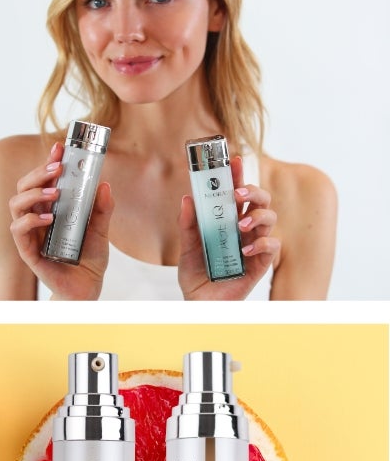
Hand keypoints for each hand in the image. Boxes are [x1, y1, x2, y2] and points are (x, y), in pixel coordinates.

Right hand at [8, 142, 113, 299]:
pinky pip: (19, 230)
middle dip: (39, 173)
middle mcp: (37, 217)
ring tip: (54, 193)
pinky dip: (31, 220)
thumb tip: (104, 185)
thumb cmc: (89, 259)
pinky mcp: (28, 251)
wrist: (87, 288)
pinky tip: (48, 218)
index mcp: (51, 208)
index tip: (59, 147)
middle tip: (58, 168)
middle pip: (24, 187)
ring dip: (33, 193)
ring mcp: (30, 234)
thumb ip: (103, 209)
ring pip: (16, 204)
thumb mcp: (102, 229)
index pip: (43, 180)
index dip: (48, 161)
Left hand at [178, 155, 279, 299]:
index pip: (236, 192)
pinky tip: (245, 251)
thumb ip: (189, 224)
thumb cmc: (196, 274)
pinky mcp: (261, 263)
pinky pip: (272, 246)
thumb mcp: (187, 247)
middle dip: (253, 191)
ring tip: (241, 224)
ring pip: (270, 218)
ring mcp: (254, 244)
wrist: (199, 302)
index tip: (234, 159)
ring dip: (258, 216)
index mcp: (227, 220)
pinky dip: (261, 244)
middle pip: (260, 199)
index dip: (237, 174)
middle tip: (238, 194)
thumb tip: (187, 198)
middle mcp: (244, 229)